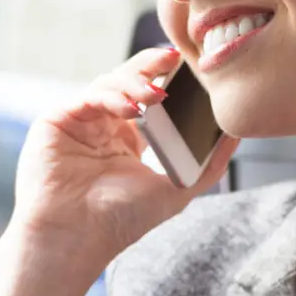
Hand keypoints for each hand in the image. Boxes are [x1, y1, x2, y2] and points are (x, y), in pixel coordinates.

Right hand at [11, 44, 239, 272]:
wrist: (77, 237)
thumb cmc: (120, 221)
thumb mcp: (176, 190)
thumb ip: (208, 164)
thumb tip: (236, 136)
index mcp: (129, 139)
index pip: (151, 97)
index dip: (169, 80)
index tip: (190, 68)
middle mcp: (104, 126)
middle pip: (130, 81)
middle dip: (152, 66)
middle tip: (173, 57)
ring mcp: (81, 122)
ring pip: (109, 83)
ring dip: (134, 83)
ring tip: (155, 95)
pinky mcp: (59, 120)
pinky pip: (89, 96)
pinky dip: (112, 96)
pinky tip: (131, 107)